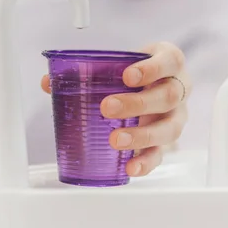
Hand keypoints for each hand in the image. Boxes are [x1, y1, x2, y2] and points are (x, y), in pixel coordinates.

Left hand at [41, 42, 189, 177]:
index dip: (151, 69)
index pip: (169, 61)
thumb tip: (48, 82)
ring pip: (169, 128)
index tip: (127, 76)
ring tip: (116, 140)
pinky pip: (162, 153)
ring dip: (141, 135)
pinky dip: (146, 161)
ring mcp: (177, 116)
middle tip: (107, 108)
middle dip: (137, 104)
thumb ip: (86, 70)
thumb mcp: (118, 62)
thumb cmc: (134, 70)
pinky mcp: (168, 140)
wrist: (153, 83)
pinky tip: (130, 166)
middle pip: (167, 96)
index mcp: (169, 62)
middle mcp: (179, 88)